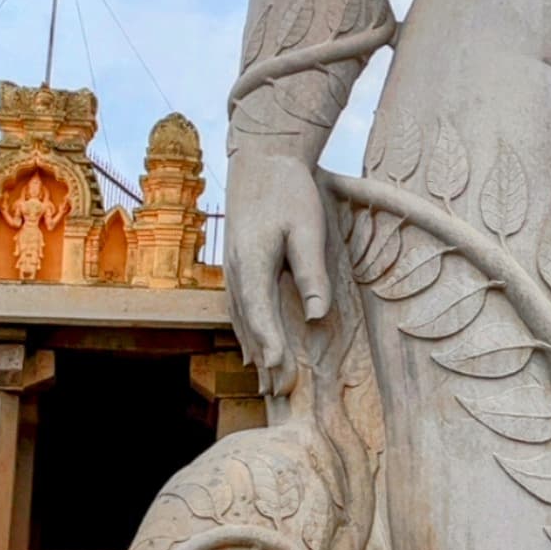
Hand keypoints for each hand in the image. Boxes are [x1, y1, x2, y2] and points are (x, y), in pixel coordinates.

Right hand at [224, 149, 330, 396]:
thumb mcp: (308, 228)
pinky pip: (240, 308)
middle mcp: (236, 270)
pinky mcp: (237, 264)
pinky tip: (252, 349)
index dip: (270, 346)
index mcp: (252, 262)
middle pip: (249, 324)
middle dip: (263, 358)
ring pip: (241, 319)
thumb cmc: (289, 189)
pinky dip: (247, 332)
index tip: (280, 371)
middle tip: (279, 392)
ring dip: (253, 350)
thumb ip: (311, 272)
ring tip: (266, 383)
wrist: (261, 157)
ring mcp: (233, 268)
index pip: (261, 313)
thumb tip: (317, 316)